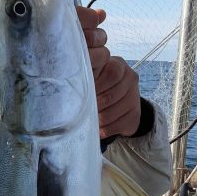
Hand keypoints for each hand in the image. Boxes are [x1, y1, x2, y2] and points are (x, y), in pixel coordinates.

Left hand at [77, 6, 140, 138]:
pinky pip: (119, 124)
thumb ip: (84, 72)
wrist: (121, 107)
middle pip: (111, 94)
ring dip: (98, 119)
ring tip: (88, 121)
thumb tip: (61, 76)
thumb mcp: (92, 76)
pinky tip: (97, 130)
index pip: (110, 72)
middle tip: (82, 110)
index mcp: (117, 65)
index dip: (95, 85)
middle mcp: (130, 77)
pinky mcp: (136, 114)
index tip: (81, 93)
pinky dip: (105, 129)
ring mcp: (134, 96)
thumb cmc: (99, 88)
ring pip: (114, 111)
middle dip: (95, 104)